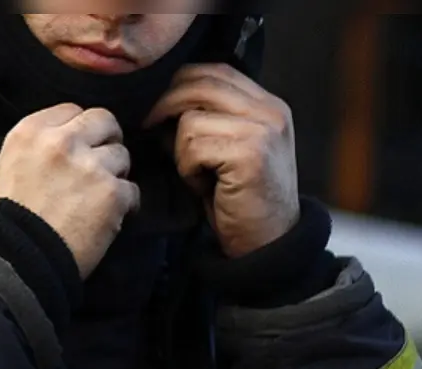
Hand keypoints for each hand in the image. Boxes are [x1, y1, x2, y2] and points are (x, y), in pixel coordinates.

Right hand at [0, 103, 140, 278]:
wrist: (16, 261)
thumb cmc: (4, 223)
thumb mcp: (1, 172)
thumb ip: (30, 151)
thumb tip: (49, 146)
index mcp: (31, 133)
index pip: (71, 111)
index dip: (79, 129)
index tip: (79, 147)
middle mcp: (61, 141)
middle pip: (103, 120)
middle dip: (106, 139)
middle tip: (100, 163)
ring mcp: (90, 166)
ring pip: (121, 155)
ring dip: (114, 175)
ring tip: (99, 198)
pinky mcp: (111, 194)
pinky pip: (132, 190)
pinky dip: (124, 205)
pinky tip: (109, 218)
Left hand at [146, 63, 299, 258]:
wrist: (267, 244)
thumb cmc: (238, 199)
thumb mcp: (225, 150)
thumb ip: (206, 120)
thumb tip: (157, 102)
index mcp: (267, 105)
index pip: (213, 71)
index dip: (178, 85)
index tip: (157, 110)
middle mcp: (270, 110)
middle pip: (198, 84)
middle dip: (165, 107)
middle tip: (151, 131)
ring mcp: (262, 129)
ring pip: (190, 119)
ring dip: (180, 150)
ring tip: (197, 174)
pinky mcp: (249, 152)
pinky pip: (192, 145)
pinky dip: (187, 169)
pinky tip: (204, 186)